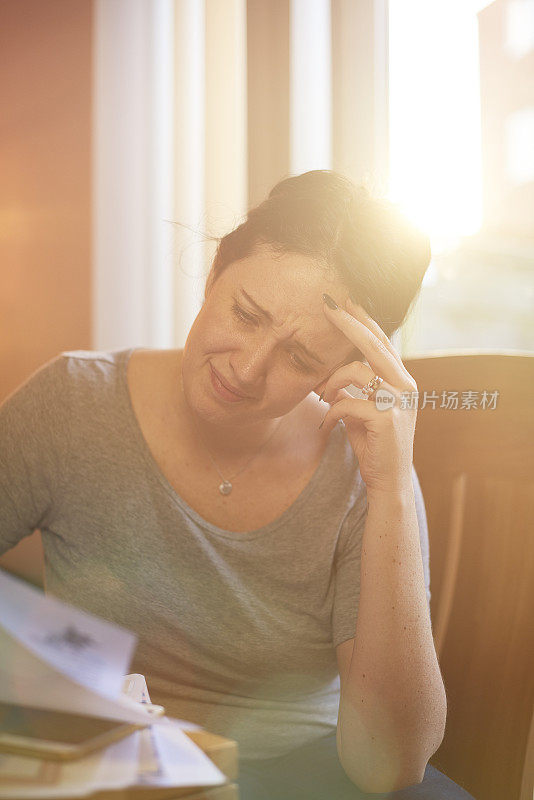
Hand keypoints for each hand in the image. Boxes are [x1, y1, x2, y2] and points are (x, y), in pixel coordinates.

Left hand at [319, 295, 417, 495]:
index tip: (347, 302)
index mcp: (402, 382)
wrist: (389, 481)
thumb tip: (332, 377)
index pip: (382, 343)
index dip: (365, 321)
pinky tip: (328, 423)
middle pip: (374, 345)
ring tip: (322, 397)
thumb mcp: (362, 412)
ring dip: (331, 382)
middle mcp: (405, 387)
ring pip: (356, 371)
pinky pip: (347, 402)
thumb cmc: (373, 445)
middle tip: (328, 306)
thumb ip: (353, 391)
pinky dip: (332, 411)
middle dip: (349, 323)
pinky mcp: (386, 419)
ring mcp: (398, 402)